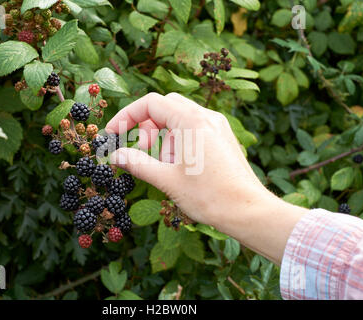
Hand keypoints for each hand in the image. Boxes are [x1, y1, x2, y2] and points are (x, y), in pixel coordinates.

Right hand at [106, 93, 306, 263]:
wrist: (248, 212)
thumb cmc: (210, 197)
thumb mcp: (167, 180)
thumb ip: (137, 163)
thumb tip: (115, 155)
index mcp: (192, 121)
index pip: (151, 103)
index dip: (127, 116)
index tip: (114, 134)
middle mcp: (206, 117)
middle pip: (165, 107)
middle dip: (146, 126)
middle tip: (140, 150)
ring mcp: (216, 126)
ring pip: (178, 119)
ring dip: (162, 138)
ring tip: (165, 167)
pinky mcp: (221, 138)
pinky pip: (192, 129)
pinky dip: (178, 142)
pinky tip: (179, 167)